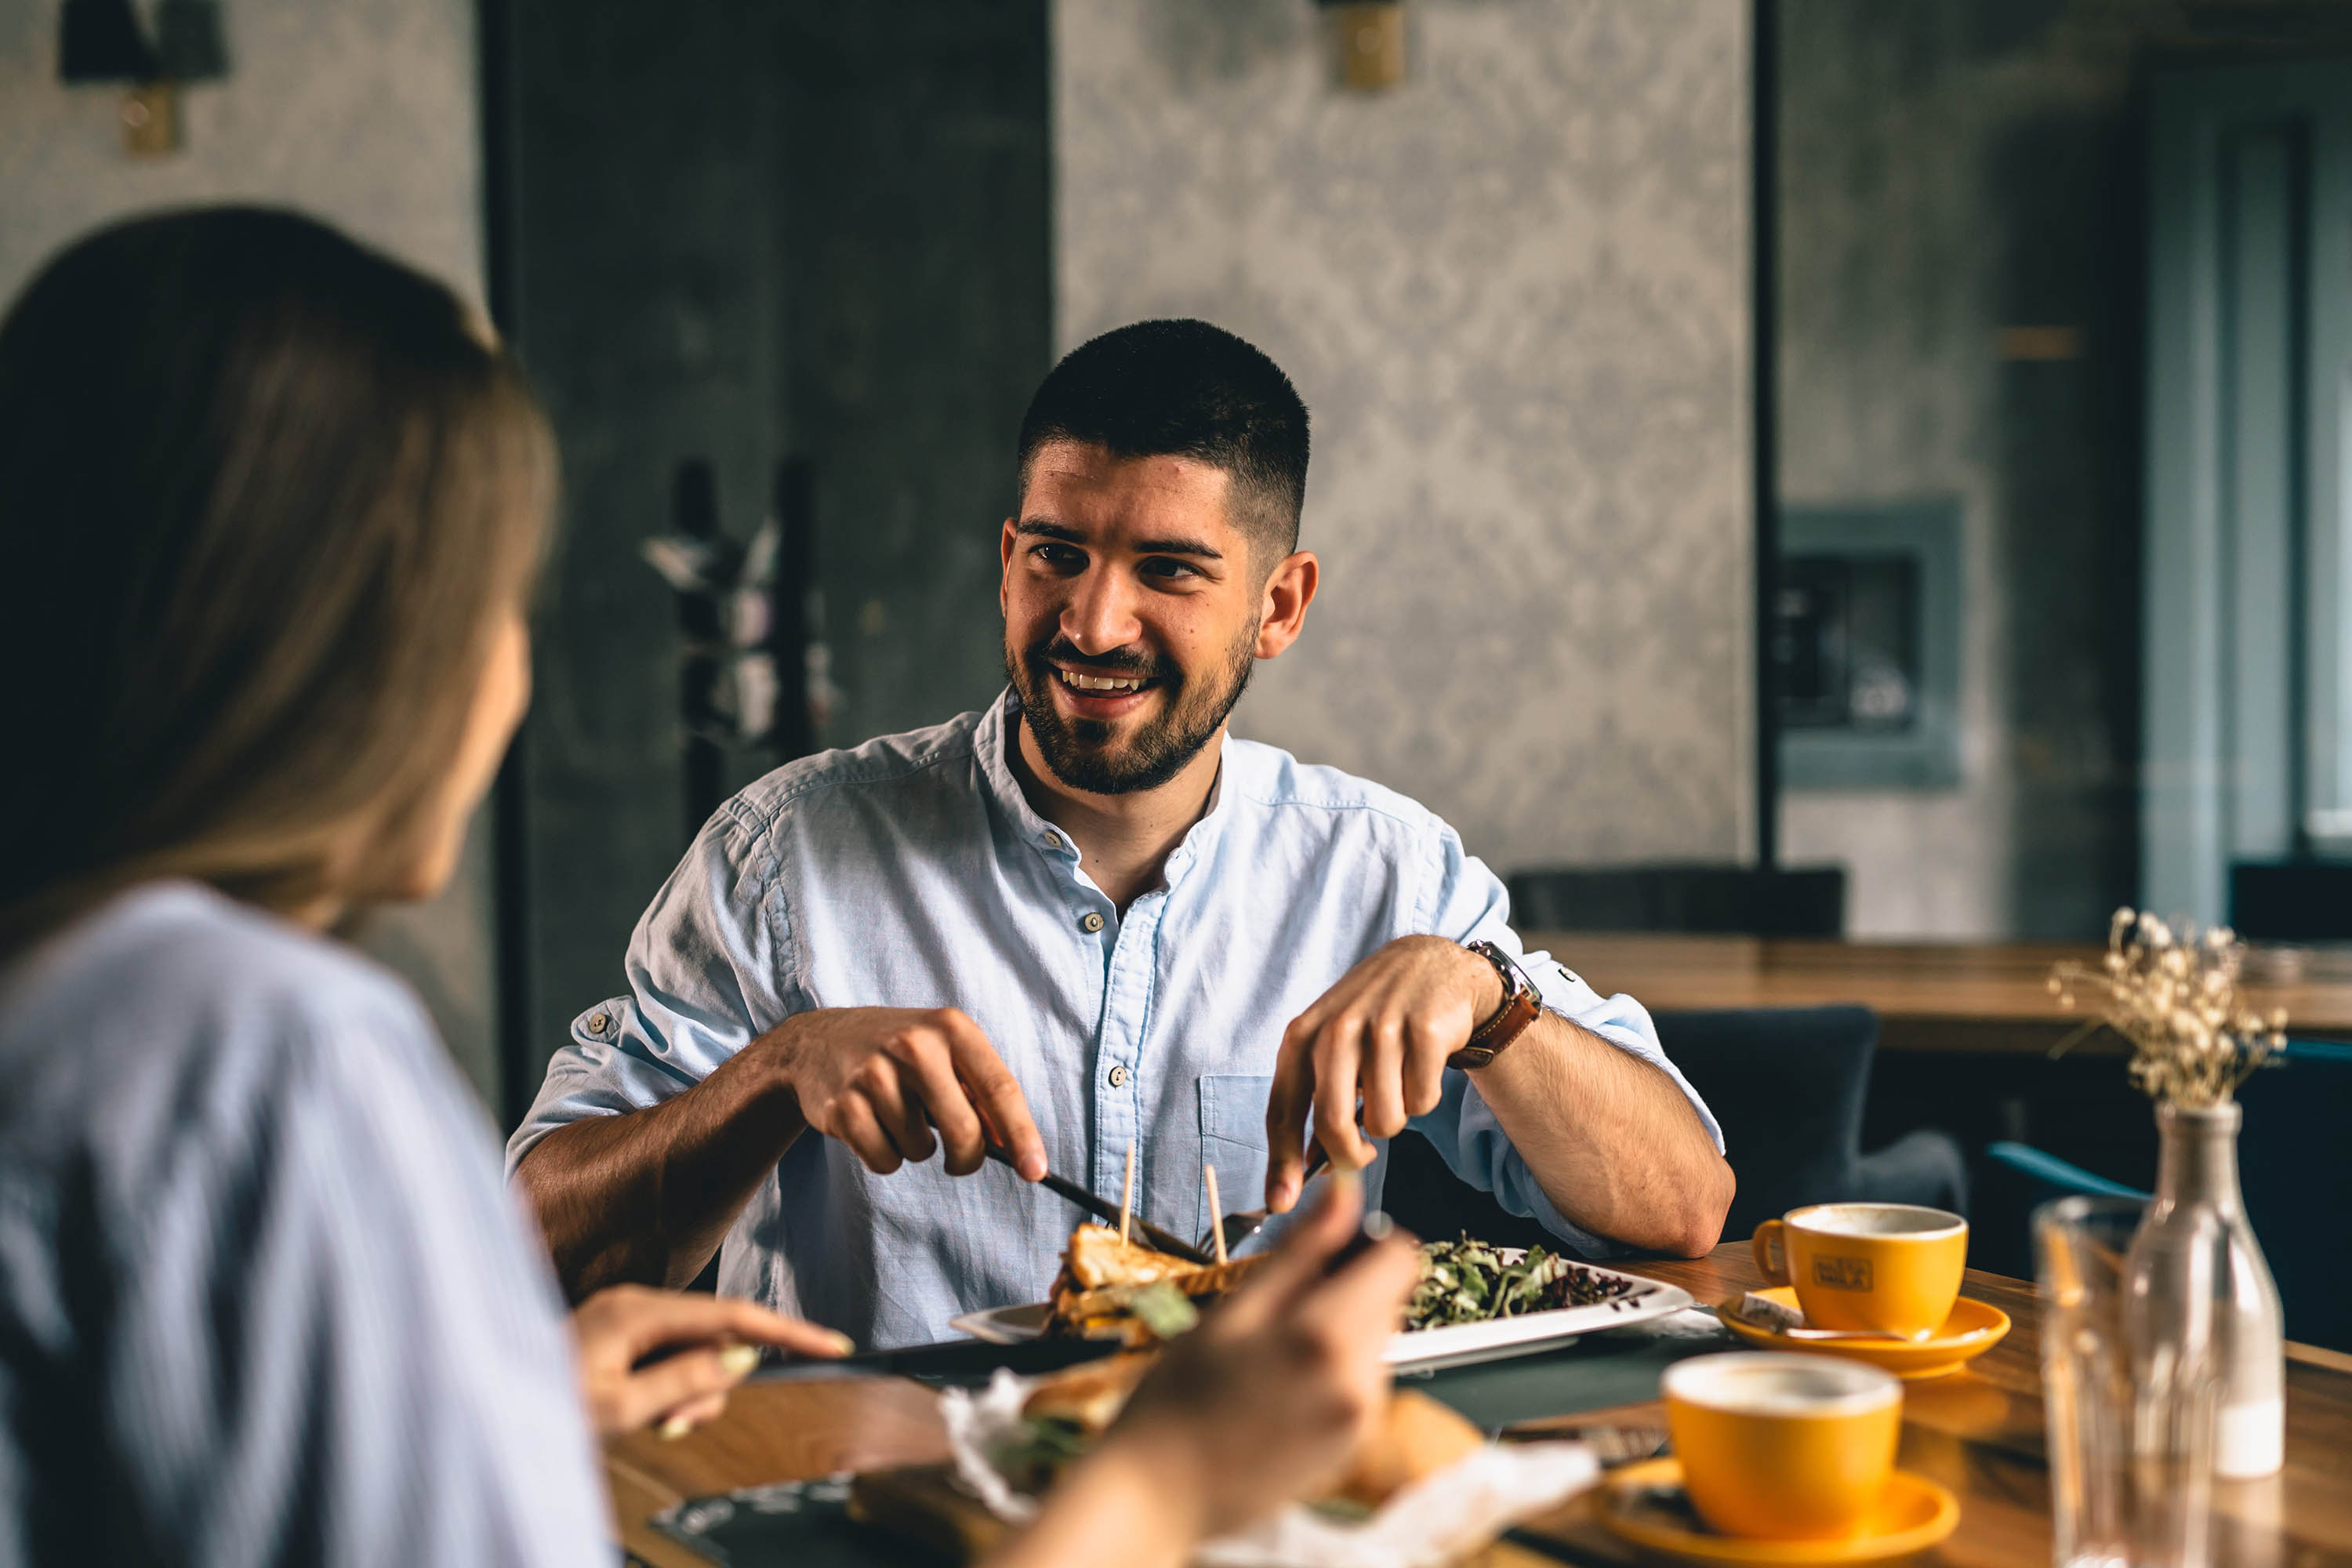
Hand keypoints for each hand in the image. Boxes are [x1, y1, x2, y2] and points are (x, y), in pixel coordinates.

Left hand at [571, 1284, 853, 1437]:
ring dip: (689, 1394)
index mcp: (636, 1310)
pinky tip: (646, 1413)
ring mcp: (625, 1318)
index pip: (732, 1315)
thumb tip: (742, 1358)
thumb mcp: (622, 1409)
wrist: (485, 1405)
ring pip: (695, 1352)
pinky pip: (669, 1358)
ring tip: (653, 1424)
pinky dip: (670, 1390)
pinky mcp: (618, 1336)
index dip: (787, 1331)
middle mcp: (634, 1303)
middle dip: (713, 1384)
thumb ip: (688, 1380)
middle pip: (715, 1337)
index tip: (832, 1345)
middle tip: (676, 1425)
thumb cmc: (543, 1407)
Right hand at [762, 1006, 1046, 1179]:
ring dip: (916, 1149)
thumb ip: (980, 1091)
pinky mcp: (843, 1106)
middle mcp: (913, 1045)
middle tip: (959, 1162)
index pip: (999, 1088)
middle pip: (964, 1131)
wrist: (819, 1040)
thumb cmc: (898, 1050)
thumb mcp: (944, 1050)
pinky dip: (885, 1156)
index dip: (1022, 1135)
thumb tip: (1013, 1145)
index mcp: (951, 1027)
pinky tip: (872, 1125)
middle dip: (968, 1159)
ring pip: (921, 1151)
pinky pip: (885, 1161)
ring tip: (897, 1116)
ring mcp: (874, 1075)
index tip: (1035, 1171)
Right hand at [1088, 1177, 1420, 1538]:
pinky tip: (1279, 1392)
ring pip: (1375, 1343)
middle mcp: (1359, 1381)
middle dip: (1345, 1292)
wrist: (1160, 1492)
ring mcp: (1360, 1421)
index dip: (1369, 1243)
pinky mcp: (1352, 1448)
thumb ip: (1301, 1249)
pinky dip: (1333, 1375)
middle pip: (1388, 1302)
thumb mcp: (1236, 1309)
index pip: (1401, 1261)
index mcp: (1329, 1335)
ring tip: (1270, 1359)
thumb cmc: (1180, 1396)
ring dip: (1339, 1335)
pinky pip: (1362, 1386)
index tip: (1328, 1250)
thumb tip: (1343, 1192)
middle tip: (1277, 1312)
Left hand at [1263, 936, 1502, 1210]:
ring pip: (1386, 1120)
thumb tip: (1297, 1176)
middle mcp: (1336, 1029)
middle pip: (1332, 1124)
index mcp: (1303, 1037)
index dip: (1280, 1162)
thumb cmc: (1374, 1020)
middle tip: (1365, 1152)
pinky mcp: (1424, 1030)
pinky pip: (1422, 1101)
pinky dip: (1425, 1096)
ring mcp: (1381, 1027)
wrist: (1431, 966)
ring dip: (1396, 1116)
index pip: (1282, 1110)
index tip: (1280, 1203)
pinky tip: (1423, 1064)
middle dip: (1350, 1154)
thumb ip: (1315, 1102)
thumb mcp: (1332, 1048)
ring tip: (1398, 1081)